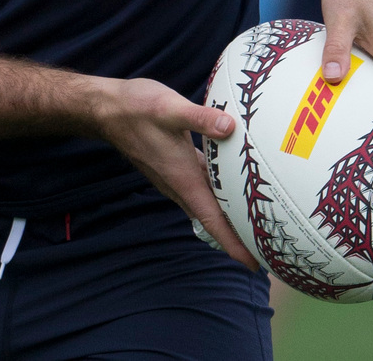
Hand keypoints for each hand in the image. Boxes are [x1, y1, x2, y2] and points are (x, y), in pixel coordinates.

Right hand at [90, 77, 259, 269]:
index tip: (253, 264)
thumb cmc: (135, 108)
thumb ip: (200, 118)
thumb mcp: (169, 108)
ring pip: (207, 205)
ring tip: (256, 222)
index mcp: (182, 178)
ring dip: (228, 217)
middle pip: (212, 220)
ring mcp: (175, 177)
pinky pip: (202, 187)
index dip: (232, 244)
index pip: (211, 220)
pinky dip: (219, 193)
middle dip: (237, 237)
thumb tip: (230, 127)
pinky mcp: (174, 166)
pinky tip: (233, 184)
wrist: (106, 109)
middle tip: (267, 249)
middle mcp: (179, 184)